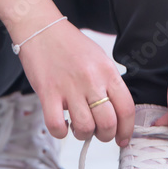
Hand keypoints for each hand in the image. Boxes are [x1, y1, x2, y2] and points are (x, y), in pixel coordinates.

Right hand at [15, 18, 135, 146]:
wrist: (41, 29)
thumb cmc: (69, 45)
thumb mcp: (99, 58)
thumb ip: (108, 83)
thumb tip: (115, 113)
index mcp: (107, 71)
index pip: (126, 108)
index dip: (126, 130)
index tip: (122, 139)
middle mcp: (91, 80)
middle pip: (108, 123)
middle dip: (105, 135)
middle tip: (97, 132)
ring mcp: (69, 87)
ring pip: (85, 127)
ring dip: (83, 134)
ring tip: (77, 126)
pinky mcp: (48, 93)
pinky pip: (57, 125)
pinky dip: (60, 132)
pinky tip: (61, 125)